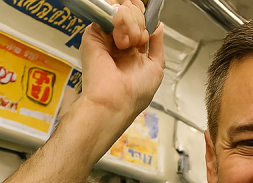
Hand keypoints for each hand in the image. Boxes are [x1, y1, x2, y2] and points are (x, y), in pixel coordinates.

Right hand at [80, 0, 165, 120]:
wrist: (116, 100)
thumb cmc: (135, 92)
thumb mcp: (156, 68)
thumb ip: (157, 44)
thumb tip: (158, 25)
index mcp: (133, 49)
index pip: (141, 22)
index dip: (145, 19)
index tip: (148, 30)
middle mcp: (119, 40)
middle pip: (133, 13)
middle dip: (140, 23)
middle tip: (137, 42)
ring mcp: (106, 36)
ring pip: (122, 11)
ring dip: (132, 24)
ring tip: (129, 45)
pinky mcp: (93, 33)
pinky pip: (109, 13)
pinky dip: (121, 23)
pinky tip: (122, 41)